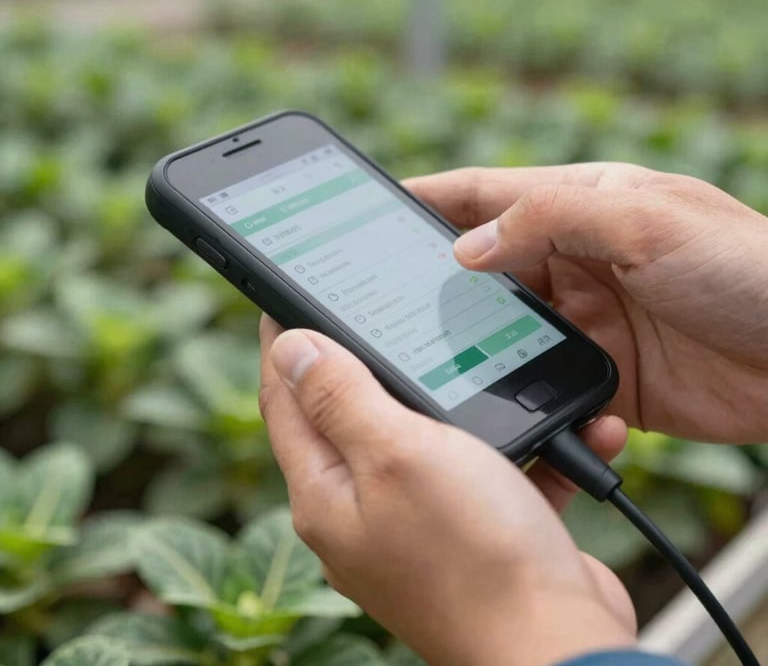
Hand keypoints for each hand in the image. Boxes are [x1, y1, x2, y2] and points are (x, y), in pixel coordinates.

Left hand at [259, 315, 634, 665]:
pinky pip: (485, 467)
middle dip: (364, 360)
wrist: (561, 645)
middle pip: (348, 416)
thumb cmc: (475, 555)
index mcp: (327, 493)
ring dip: (456, 398)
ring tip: (470, 357)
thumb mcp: (397, 455)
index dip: (284, 345)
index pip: (285, 401)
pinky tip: (555, 427)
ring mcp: (417, 524)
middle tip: (375, 310)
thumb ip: (340, 398)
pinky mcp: (471, 530)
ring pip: (423, 436)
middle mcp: (362, 512)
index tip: (289, 300)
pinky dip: (515, 444)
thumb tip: (289, 349)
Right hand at [406, 164, 767, 443]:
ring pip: (504, 328)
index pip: (487, 195)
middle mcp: (577, 261)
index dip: (429, 199)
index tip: (373, 207)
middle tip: (382, 297)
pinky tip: (500, 399)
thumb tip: (466, 249)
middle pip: (485, 266)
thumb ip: (550, 219)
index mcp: (583, 207)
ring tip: (427, 354)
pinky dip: (519, 389)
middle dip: (436, 279)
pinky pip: (542, 381)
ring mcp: (587, 320)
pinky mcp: (602, 375)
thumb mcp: (645, 221)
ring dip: (472, 341)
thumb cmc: (747, 268)